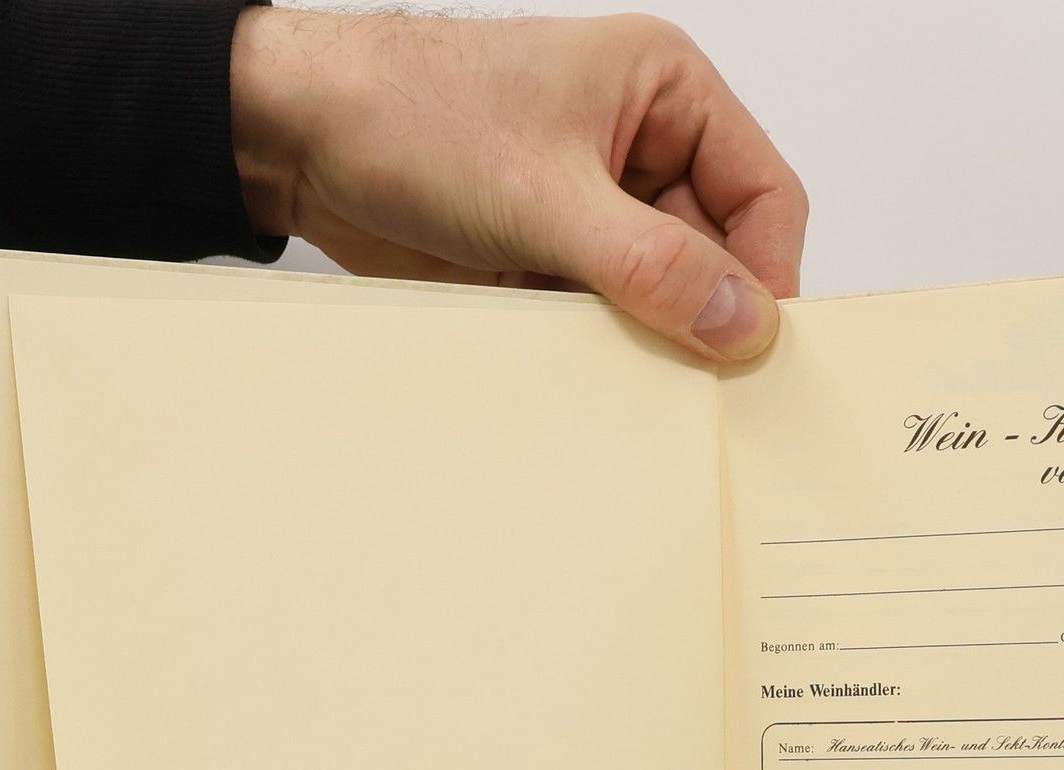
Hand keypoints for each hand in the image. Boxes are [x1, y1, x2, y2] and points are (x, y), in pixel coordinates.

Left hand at [229, 8, 806, 362]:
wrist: (297, 140)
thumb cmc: (409, 115)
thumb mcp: (545, 196)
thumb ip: (653, 266)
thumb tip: (745, 325)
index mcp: (665, 92)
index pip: (765, 195)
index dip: (766, 275)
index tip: (746, 350)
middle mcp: (643, 150)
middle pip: (719, 258)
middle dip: (697, 317)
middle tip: (682, 382)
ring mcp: (598, 211)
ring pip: (661, 299)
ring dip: (639, 340)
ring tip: (604, 365)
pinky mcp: (555, 261)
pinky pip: (604, 322)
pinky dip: (592, 352)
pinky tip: (564, 363)